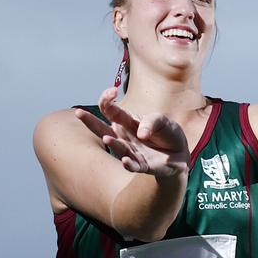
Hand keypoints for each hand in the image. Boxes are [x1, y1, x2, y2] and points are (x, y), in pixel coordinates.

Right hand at [74, 88, 190, 178]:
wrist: (179, 154)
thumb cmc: (166, 133)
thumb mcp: (162, 121)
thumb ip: (151, 122)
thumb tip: (140, 133)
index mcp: (126, 122)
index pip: (110, 109)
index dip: (107, 99)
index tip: (112, 91)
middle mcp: (124, 137)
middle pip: (102, 128)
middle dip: (90, 121)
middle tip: (78, 112)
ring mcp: (131, 151)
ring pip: (117, 147)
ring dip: (112, 143)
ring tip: (106, 138)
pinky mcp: (142, 165)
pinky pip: (133, 166)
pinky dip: (129, 164)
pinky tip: (126, 161)